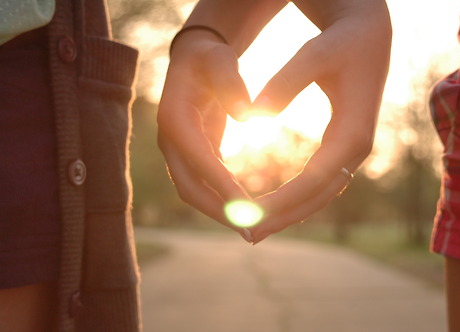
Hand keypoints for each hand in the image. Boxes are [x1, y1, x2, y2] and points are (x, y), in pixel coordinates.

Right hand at [157, 30, 252, 239]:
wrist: (195, 61)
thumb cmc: (209, 58)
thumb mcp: (220, 60)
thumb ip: (231, 83)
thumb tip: (247, 116)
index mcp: (174, 119)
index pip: (199, 160)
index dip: (221, 186)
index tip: (247, 209)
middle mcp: (170, 141)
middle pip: (190, 187)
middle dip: (219, 211)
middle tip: (251, 232)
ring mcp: (178, 151)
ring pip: (195, 191)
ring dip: (221, 212)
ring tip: (252, 230)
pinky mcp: (191, 154)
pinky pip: (204, 183)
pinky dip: (222, 199)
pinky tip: (245, 210)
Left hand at [250, 0, 391, 242]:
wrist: (369, 33)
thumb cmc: (342, 40)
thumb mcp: (313, 54)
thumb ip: (285, 83)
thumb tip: (252, 116)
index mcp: (353, 131)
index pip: (314, 178)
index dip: (283, 201)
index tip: (250, 215)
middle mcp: (357, 148)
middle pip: (319, 195)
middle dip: (284, 216)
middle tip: (248, 235)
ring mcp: (353, 149)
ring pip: (321, 193)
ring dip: (290, 213)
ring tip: (256, 228)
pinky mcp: (345, 145)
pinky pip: (322, 181)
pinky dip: (299, 198)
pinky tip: (277, 206)